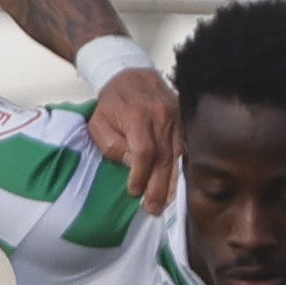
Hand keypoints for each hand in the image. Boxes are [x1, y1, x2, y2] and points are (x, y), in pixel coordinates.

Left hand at [86, 63, 179, 209]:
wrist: (131, 75)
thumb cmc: (111, 104)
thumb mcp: (99, 123)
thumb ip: (113, 145)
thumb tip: (133, 165)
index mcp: (138, 116)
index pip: (144, 152)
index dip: (141, 176)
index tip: (134, 192)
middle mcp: (162, 116)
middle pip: (164, 158)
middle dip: (158, 187)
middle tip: (154, 210)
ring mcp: (177, 117)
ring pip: (178, 155)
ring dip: (173, 183)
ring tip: (167, 204)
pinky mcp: (184, 119)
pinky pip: (186, 147)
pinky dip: (182, 168)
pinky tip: (179, 185)